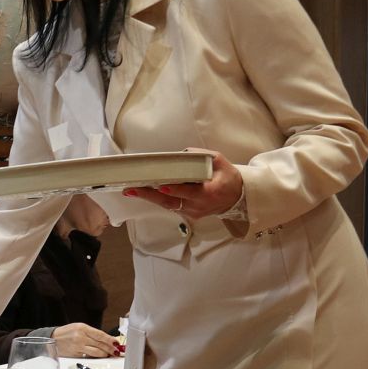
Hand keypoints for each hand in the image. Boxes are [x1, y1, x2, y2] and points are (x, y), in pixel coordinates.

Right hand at [51, 323, 120, 358]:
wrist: (53, 338)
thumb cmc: (67, 332)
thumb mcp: (79, 327)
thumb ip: (92, 333)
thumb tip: (106, 339)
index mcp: (83, 328)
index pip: (100, 335)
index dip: (110, 339)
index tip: (117, 343)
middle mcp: (80, 337)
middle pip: (100, 344)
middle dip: (110, 348)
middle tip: (117, 351)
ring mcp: (78, 346)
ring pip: (96, 352)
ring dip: (105, 354)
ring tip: (109, 354)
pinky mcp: (76, 355)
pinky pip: (89, 356)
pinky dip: (95, 357)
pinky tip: (99, 356)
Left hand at [122, 149, 242, 220]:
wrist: (235, 197)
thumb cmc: (227, 177)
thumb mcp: (220, 162)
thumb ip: (202, 157)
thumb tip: (182, 154)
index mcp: (209, 192)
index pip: (189, 192)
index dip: (175, 190)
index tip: (162, 186)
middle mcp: (198, 205)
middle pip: (172, 202)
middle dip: (150, 196)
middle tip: (133, 189)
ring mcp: (192, 212)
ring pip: (168, 205)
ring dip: (149, 198)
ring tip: (132, 190)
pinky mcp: (187, 214)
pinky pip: (170, 206)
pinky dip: (156, 199)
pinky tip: (143, 192)